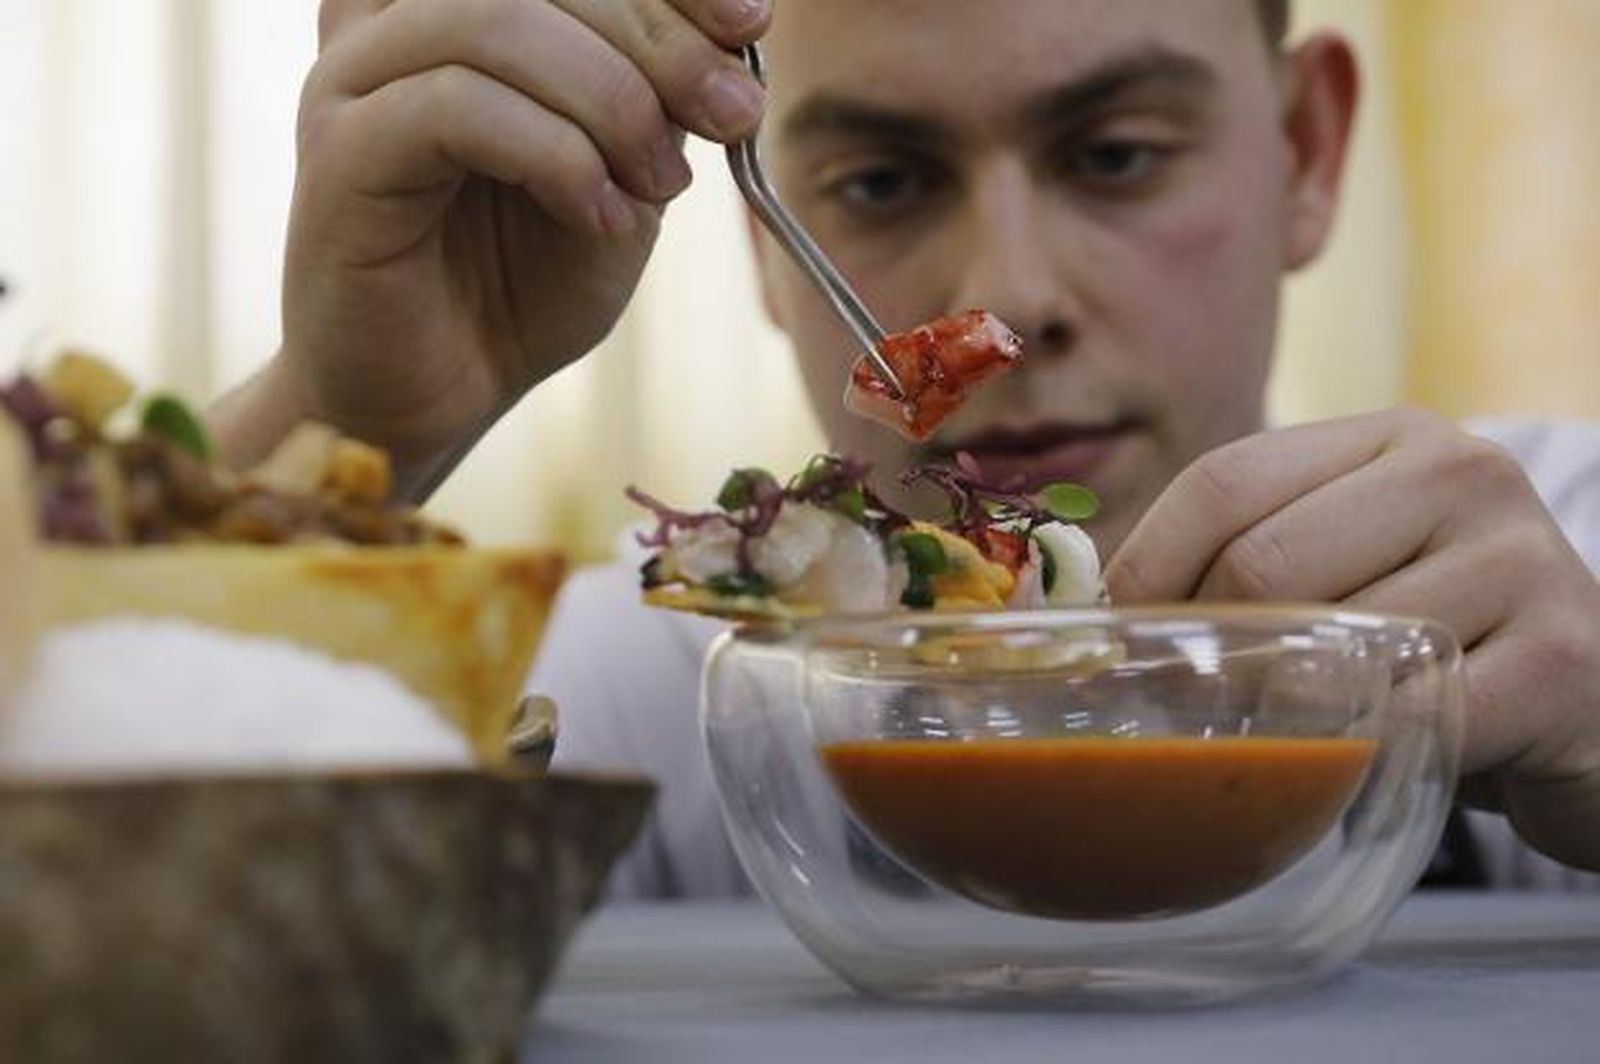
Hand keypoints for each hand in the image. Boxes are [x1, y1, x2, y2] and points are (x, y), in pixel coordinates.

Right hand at [216, 0, 769, 496]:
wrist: (443, 393)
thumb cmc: (521, 279)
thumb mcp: (619, 169)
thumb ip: (655, 94)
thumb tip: (736, 30)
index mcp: (451, 8)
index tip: (750, 22)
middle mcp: (387, 22)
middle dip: (655, 34)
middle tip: (732, 110)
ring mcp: (352, 81)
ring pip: (490, 20)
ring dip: (610, 99)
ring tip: (662, 181)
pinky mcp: (340, 157)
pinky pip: (453, 107)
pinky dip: (554, 155)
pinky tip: (600, 216)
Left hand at [1106, 409, 1599, 871]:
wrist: (1592, 706)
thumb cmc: (1438, 633)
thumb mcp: (1349, 563)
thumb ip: (1246, 557)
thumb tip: (1087, 603)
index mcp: (1389, 438)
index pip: (1223, 481)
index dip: (1144, 565)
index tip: (1103, 637)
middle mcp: (1460, 473)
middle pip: (1262, 561)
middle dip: (1205, 650)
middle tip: (1181, 710)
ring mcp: (1520, 558)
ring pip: (1330, 644)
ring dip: (1279, 712)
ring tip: (1273, 739)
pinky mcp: (1561, 659)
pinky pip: (1407, 717)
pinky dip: (1361, 754)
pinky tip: (1357, 762)